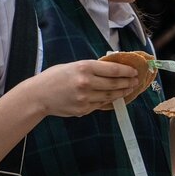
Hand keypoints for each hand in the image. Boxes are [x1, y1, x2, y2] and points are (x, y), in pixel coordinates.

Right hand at [24, 60, 139, 117]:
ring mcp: (85, 98)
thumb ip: (91, 68)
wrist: (38, 95)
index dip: (126, 71)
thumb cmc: (54, 77)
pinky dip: (110, 100)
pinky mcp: (84, 109)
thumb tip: (111, 70)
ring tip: (129, 88)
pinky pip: (101, 104)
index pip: (112, 70)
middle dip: (128, 82)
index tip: (134, 71)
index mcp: (84, 67)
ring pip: (110, 95)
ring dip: (122, 92)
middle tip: (136, 81)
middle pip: (114, 83)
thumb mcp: (72, 66)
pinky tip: (116, 97)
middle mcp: (86, 82)